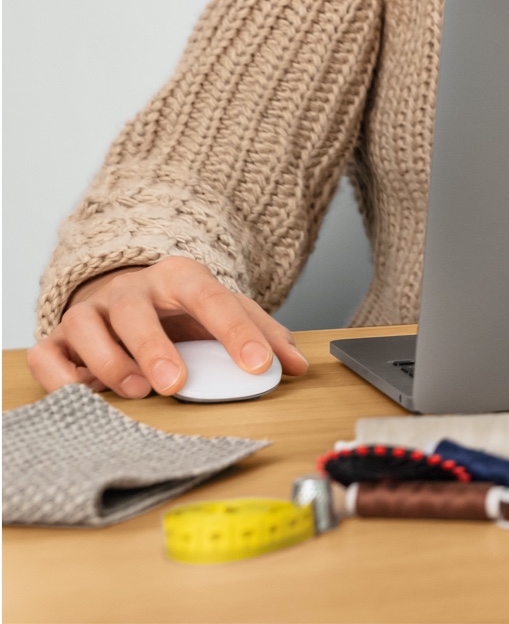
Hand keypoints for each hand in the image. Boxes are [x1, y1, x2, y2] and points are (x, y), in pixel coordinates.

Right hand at [26, 256, 307, 396]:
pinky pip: (47, 354)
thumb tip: (298, 366)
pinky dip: (60, 376)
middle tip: (175, 384)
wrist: (126, 294)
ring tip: (138, 390)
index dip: (236, 331)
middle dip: (155, 348)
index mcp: (179, 277)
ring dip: (109, 362)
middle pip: (136, 311)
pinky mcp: (58, 338)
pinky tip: (83, 393)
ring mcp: (90, 311)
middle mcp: (130, 290)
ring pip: (85, 328)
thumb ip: (263, 335)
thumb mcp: (225, 313)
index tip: (259, 365)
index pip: (211, 298)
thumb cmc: (181, 312)